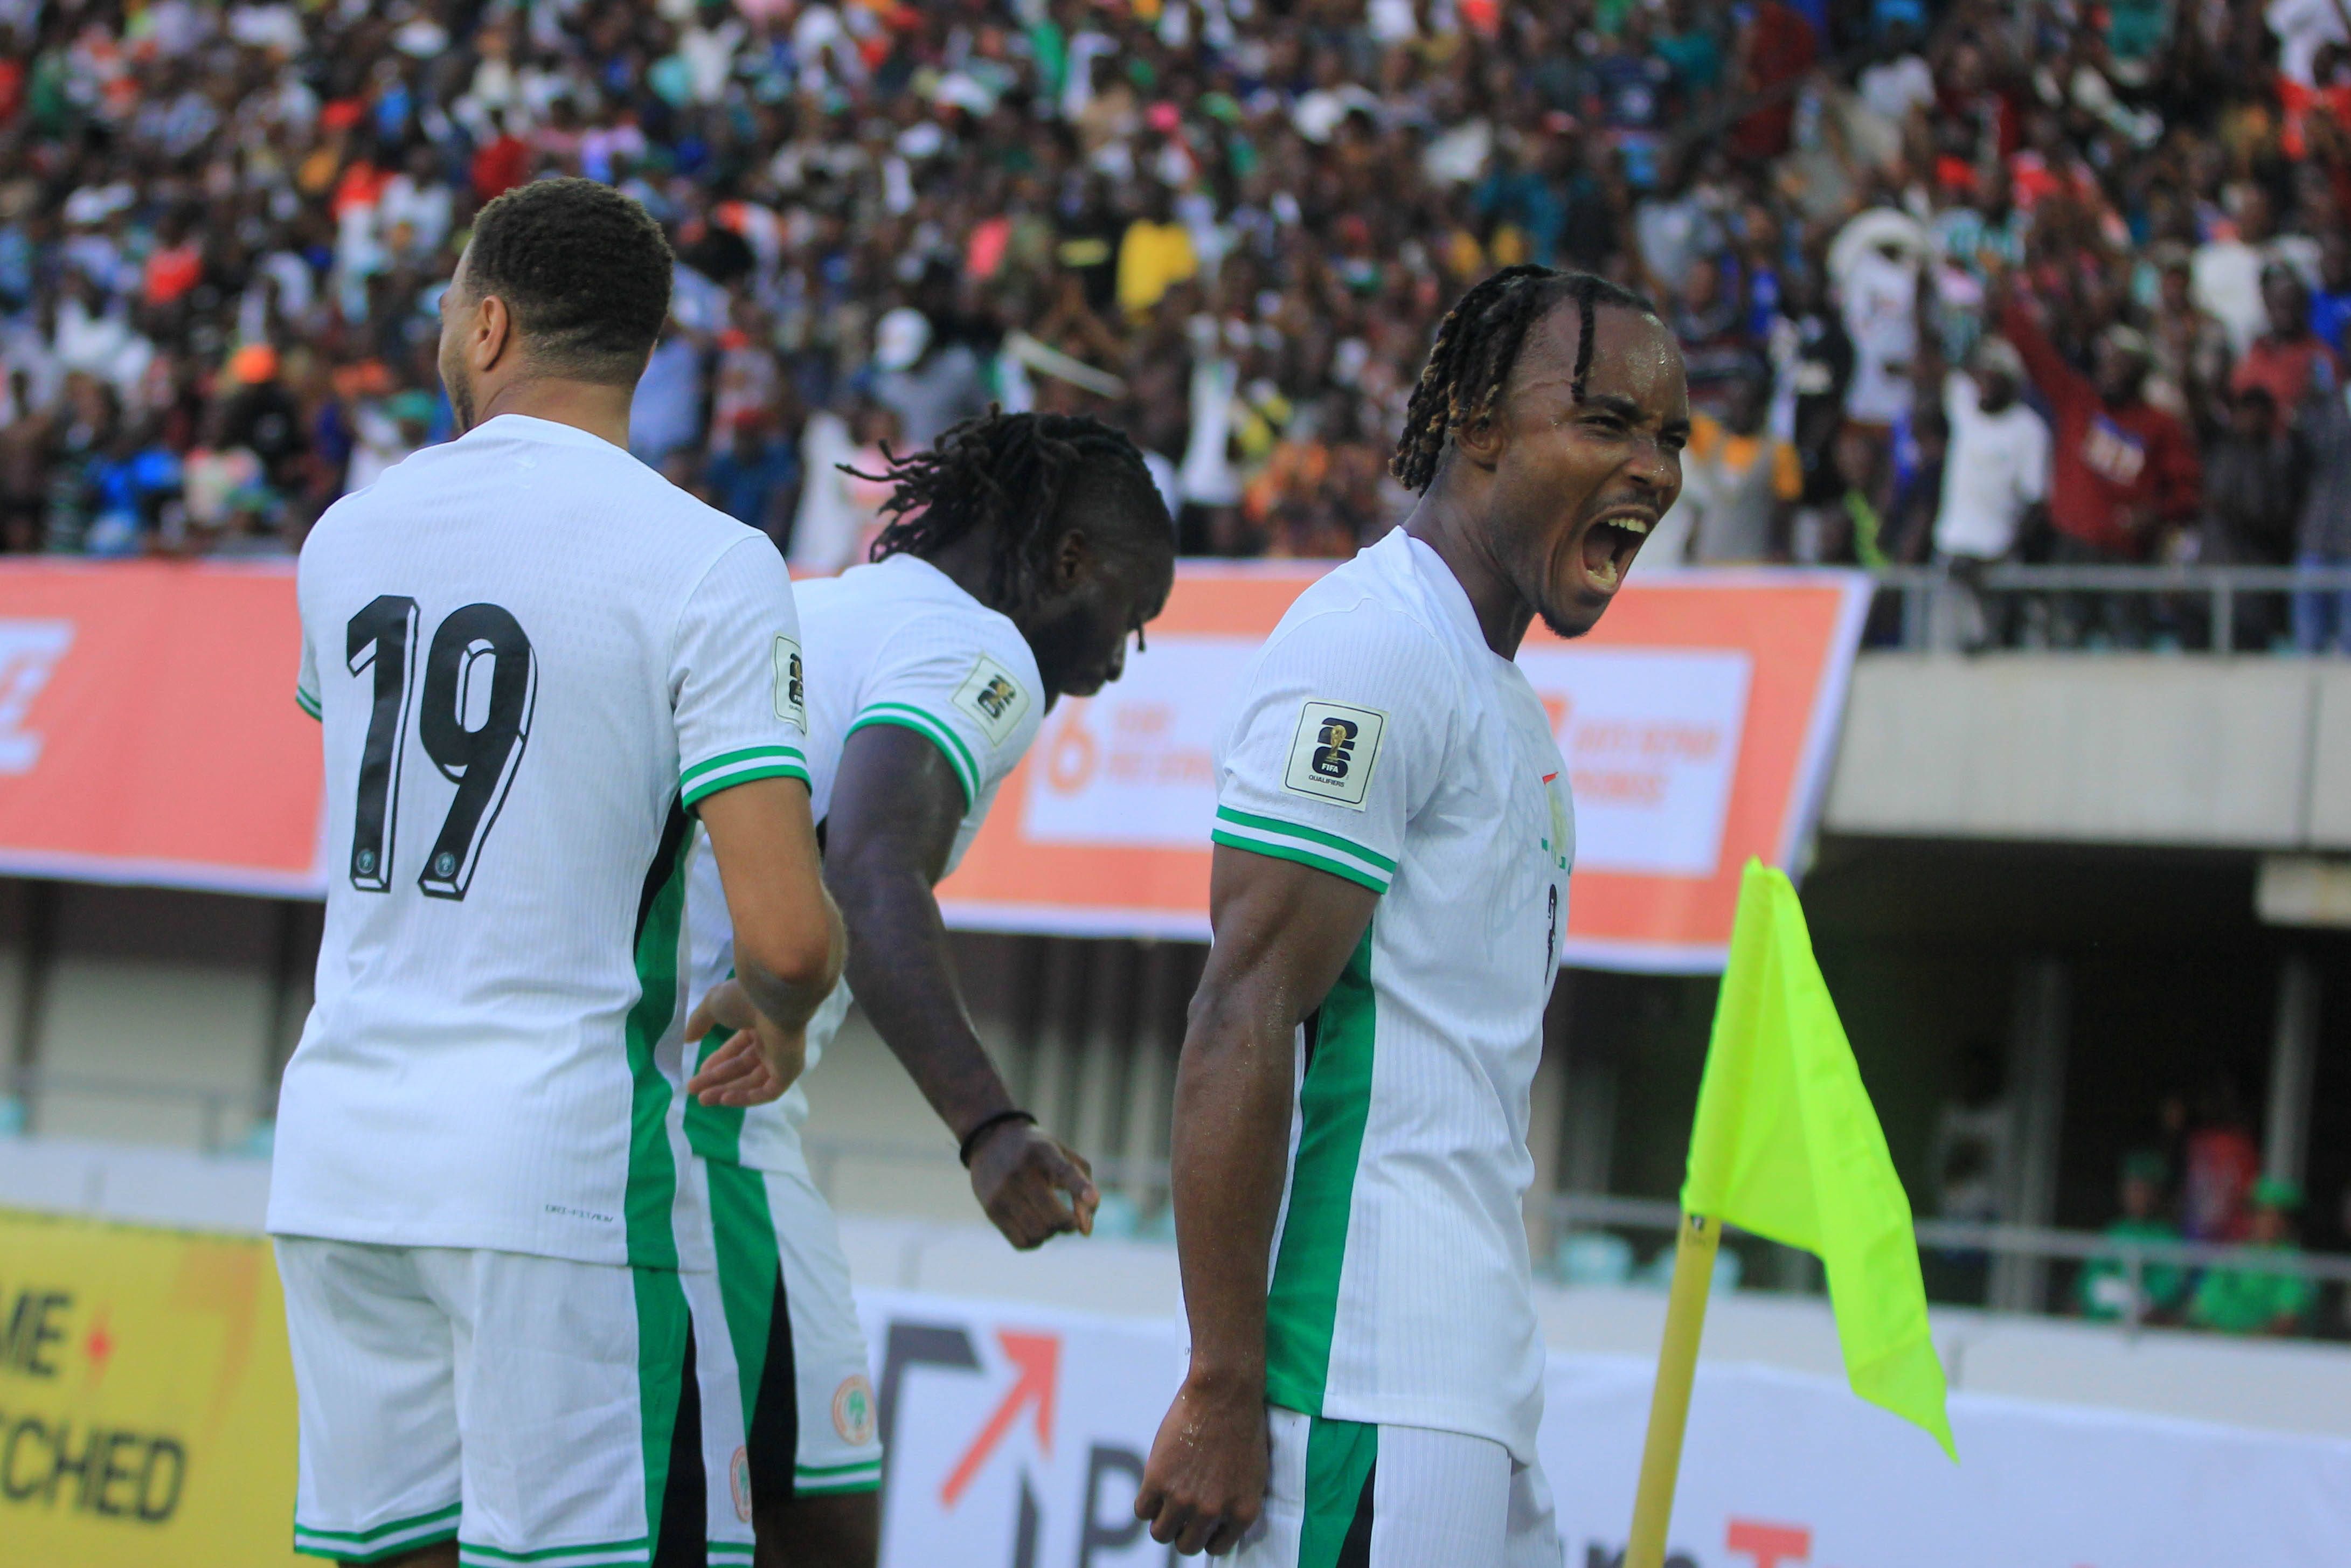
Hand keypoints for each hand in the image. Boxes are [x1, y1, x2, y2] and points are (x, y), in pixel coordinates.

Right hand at [683, 979, 807, 1106]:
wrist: (774, 998)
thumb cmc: (745, 998)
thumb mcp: (712, 1005)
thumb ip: (699, 1022)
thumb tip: (687, 1039)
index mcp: (759, 1023)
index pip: (737, 1048)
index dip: (717, 1062)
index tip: (699, 1073)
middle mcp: (772, 1040)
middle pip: (742, 1067)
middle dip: (717, 1079)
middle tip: (693, 1090)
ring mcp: (783, 1057)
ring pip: (752, 1081)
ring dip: (726, 1091)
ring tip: (702, 1100)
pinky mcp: (790, 1071)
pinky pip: (768, 1092)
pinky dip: (747, 1097)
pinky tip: (724, 1100)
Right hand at [968, 1122, 1098, 1247]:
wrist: (991, 1140)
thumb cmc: (1039, 1154)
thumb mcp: (1064, 1156)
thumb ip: (1084, 1187)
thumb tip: (1085, 1232)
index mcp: (1044, 1152)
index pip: (1064, 1171)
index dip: (1081, 1187)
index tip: (1092, 1199)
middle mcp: (1020, 1171)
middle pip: (1055, 1218)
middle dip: (1069, 1224)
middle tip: (1068, 1217)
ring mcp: (1002, 1191)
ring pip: (1039, 1234)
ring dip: (1051, 1233)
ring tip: (1048, 1219)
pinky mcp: (991, 1209)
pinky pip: (1021, 1243)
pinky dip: (1035, 1242)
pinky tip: (1034, 1227)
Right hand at [1135, 1373, 1268, 1555]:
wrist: (1224, 1393)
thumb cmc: (1243, 1426)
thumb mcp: (1253, 1474)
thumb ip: (1236, 1503)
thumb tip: (1217, 1523)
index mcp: (1242, 1512)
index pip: (1216, 1547)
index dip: (1206, 1534)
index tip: (1200, 1523)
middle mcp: (1213, 1512)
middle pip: (1186, 1545)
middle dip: (1182, 1531)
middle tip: (1180, 1511)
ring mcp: (1184, 1499)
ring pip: (1160, 1533)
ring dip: (1161, 1520)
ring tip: (1165, 1500)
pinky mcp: (1158, 1481)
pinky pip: (1143, 1510)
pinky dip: (1146, 1502)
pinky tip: (1155, 1485)